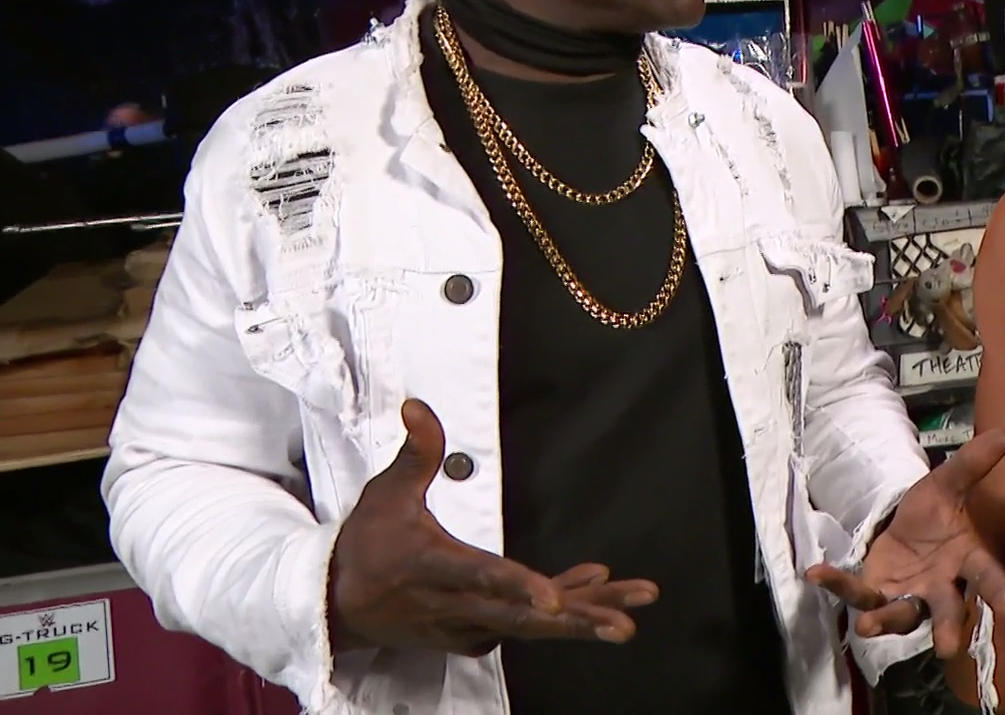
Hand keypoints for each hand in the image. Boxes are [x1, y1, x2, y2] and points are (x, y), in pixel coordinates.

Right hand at [327, 399, 657, 655]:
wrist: (338, 604)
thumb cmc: (367, 546)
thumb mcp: (386, 493)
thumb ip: (415, 452)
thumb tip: (419, 407)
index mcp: (433, 568)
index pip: (479, 578)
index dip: (517, 587)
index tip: (551, 598)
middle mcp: (454, 605)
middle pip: (521, 617)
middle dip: (575, 620)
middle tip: (622, 624)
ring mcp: (467, 625)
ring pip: (531, 627)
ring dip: (582, 619)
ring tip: (629, 616)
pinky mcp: (475, 633)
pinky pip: (526, 624)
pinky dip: (563, 606)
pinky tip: (596, 584)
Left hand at [805, 429, 1004, 657]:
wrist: (900, 522)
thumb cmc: (932, 513)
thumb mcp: (945, 484)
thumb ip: (971, 465)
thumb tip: (1004, 434)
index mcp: (967, 560)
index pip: (989, 578)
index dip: (1004, 597)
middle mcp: (941, 586)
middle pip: (948, 609)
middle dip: (948, 627)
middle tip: (948, 647)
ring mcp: (908, 595)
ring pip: (902, 614)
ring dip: (885, 621)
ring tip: (866, 627)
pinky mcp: (876, 593)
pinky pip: (858, 593)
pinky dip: (838, 585)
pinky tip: (817, 572)